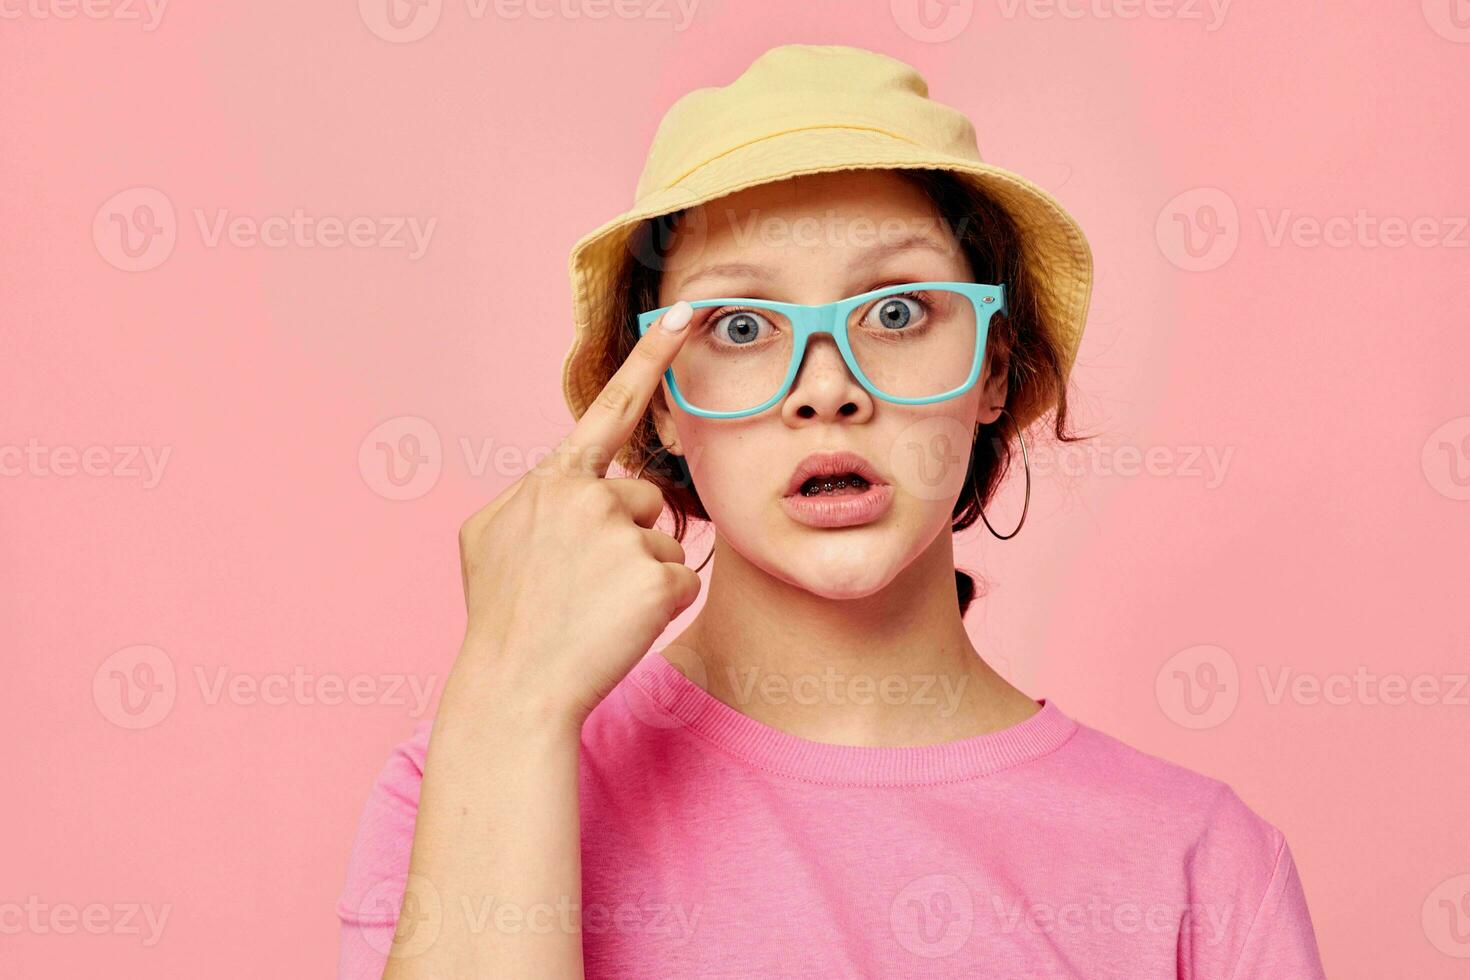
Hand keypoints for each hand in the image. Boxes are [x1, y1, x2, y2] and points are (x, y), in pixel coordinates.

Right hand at [446, 300, 700, 731]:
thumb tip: (560, 481)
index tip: (685, 311)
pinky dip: (659, 607)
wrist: (512, 688)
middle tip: (580, 586)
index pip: (609, 409)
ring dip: (641, 573)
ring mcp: (623, 538)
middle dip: (626, 536)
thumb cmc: (502, 616)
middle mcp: (588, 497)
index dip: (650, 358)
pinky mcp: (657, 580)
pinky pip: (680, 581)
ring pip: (663, 542)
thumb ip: (530, 496)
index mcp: (550, 479)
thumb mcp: (488, 538)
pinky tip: (617, 627)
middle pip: (642, 499)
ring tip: (592, 608)